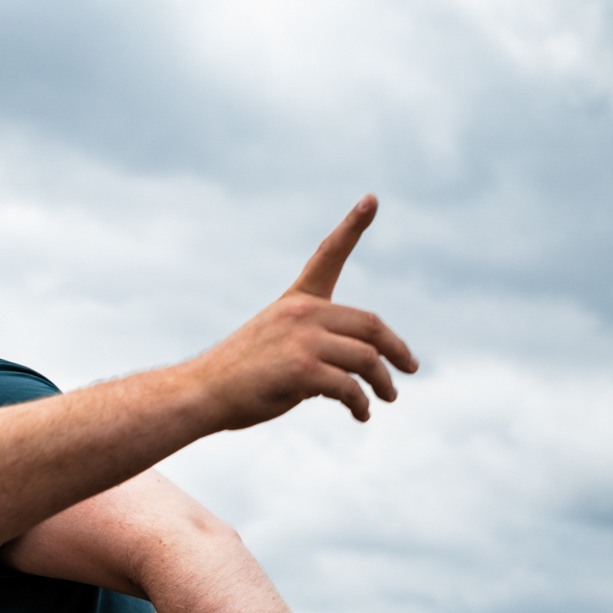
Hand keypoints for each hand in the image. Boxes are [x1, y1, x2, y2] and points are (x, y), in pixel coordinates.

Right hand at [188, 197, 417, 427]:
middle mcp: (302, 313)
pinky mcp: (302, 369)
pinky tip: (361, 414)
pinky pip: (349, 387)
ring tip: (387, 397)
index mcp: (296, 302)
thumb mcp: (277, 345)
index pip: (328, 255)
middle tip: (409, 367)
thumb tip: (355, 374)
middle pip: (370, 324)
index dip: (352, 226)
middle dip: (396, 349)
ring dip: (383, 382)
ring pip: (367, 358)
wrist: (202, 392)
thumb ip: (315, 346)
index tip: (372, 199)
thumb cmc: (238, 375)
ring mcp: (302, 339)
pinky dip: (361, 404)